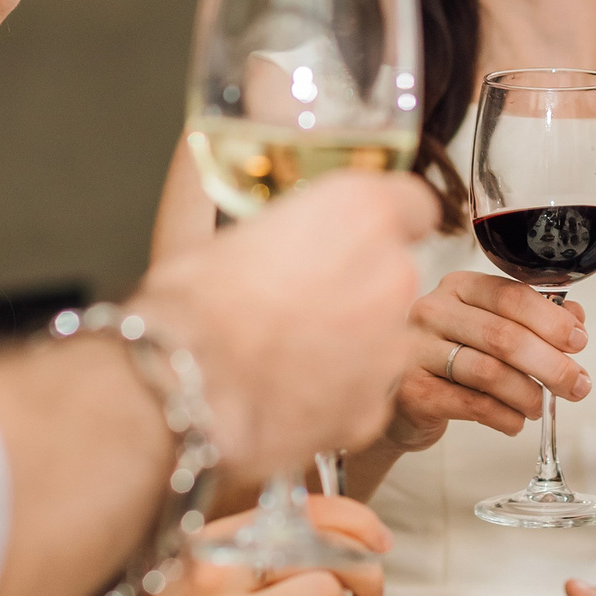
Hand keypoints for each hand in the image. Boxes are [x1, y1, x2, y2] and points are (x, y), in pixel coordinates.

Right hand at [0, 497, 386, 595]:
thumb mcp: (199, 585)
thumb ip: (254, 556)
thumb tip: (331, 537)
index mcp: (210, 547)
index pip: (300, 510)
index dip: (352, 520)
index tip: (373, 538)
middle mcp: (217, 577)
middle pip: (322, 547)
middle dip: (362, 566)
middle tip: (372, 587)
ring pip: (326, 593)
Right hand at [133, 171, 436, 475]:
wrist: (181, 392)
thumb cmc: (192, 308)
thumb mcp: (222, 230)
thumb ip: (265, 213)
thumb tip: (236, 189)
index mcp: (360, 214)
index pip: (414, 204)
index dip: (386, 221)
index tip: (361, 235)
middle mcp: (390, 275)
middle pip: (392, 275)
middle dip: (357, 287)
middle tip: (300, 301)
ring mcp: (388, 346)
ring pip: (382, 337)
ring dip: (349, 342)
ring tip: (286, 354)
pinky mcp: (374, 406)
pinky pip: (364, 392)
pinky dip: (336, 395)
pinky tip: (288, 393)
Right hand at [379, 271, 589, 451]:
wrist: (402, 399)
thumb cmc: (451, 358)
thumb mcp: (490, 329)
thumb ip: (533, 320)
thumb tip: (575, 320)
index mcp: (458, 287)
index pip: (511, 296)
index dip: (551, 321)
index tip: (578, 342)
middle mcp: (432, 311)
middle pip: (504, 336)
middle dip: (550, 364)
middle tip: (576, 385)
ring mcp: (416, 351)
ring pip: (489, 372)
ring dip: (527, 394)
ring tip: (540, 406)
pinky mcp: (412, 392)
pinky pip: (472, 404)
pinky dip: (504, 416)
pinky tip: (516, 421)